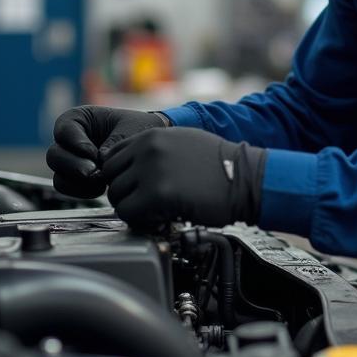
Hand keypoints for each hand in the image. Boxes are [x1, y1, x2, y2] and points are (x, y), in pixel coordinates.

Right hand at [48, 105, 166, 198]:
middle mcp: (71, 140)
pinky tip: (100, 188)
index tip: (93, 153)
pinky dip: (80, 191)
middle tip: (94, 172)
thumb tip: (99, 161)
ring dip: (77, 182)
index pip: (64, 128)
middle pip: (54, 155)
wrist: (151, 148)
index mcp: (80, 119)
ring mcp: (72, 161)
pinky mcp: (77, 179)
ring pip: (58, 175)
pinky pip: (67, 188)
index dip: (75, 142)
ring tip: (100, 182)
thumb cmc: (140, 129)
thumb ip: (114, 142)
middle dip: (73, 166)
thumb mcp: (130, 130)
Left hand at [104, 127, 265, 228]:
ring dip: (133, 208)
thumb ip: (153, 150)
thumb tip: (133, 167)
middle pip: (110, 177)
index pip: (112, 156)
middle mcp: (147, 149)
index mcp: (151, 135)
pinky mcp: (157, 194)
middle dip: (125, 193)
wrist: (245, 177)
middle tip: (145, 203)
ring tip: (155, 211)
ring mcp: (151, 170)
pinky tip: (160, 218)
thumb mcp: (182, 142)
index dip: (122, 176)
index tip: (135, 187)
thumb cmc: (220, 164)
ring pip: (117, 197)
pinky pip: (129, 213)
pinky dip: (140, 221)